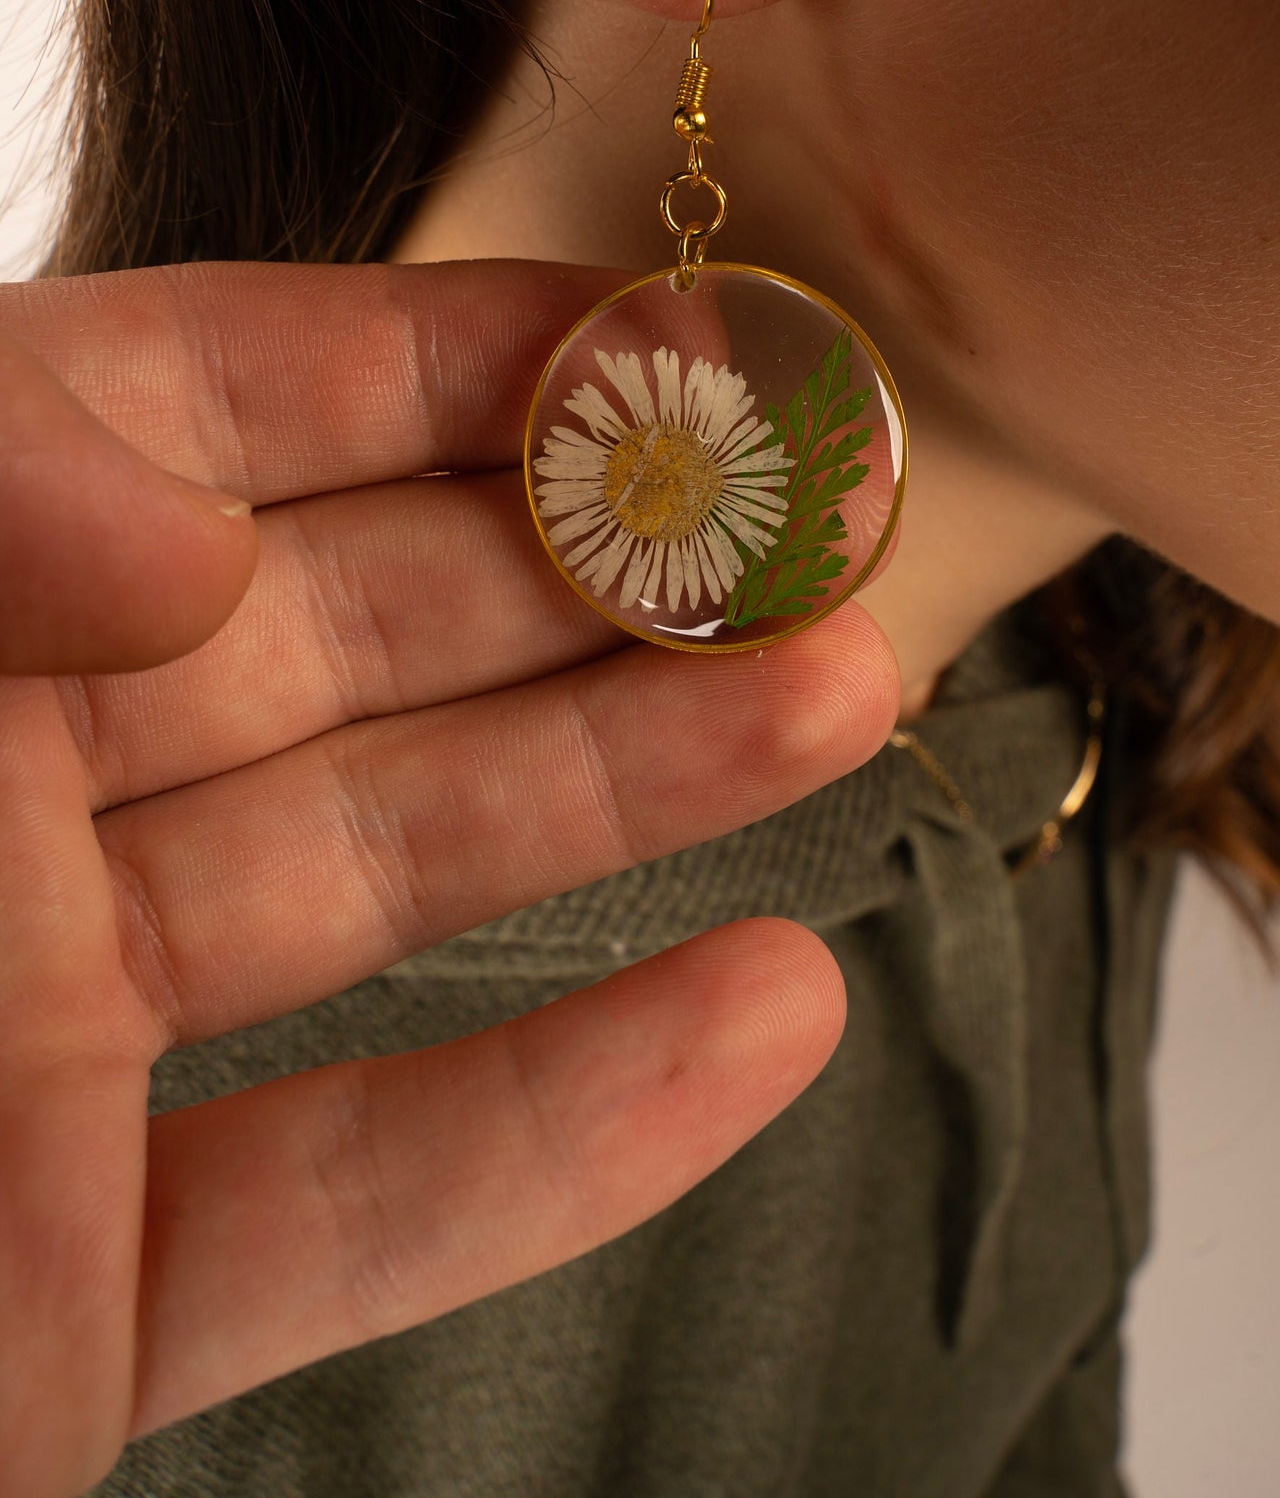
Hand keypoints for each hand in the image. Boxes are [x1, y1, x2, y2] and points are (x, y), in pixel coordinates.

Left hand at [0, 260, 897, 1496]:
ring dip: (630, 800)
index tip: (659, 329)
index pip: (200, 410)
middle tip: (815, 513)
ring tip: (846, 695)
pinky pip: (350, 1197)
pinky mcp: (66, 1302)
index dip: (439, 357)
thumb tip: (177, 517)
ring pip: (380, 887)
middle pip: (344, 635)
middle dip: (596, 565)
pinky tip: (757, 1014)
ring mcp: (29, 1052)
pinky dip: (563, 1122)